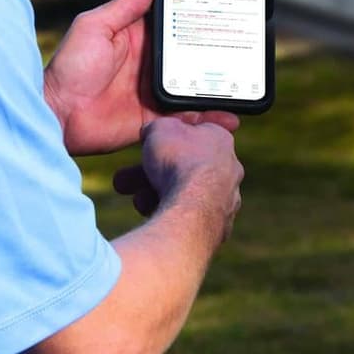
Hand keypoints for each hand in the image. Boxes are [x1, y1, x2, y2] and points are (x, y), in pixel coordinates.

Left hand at [43, 0, 236, 154]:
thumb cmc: (69, 67)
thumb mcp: (94, 27)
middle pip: (190, 55)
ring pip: (194, 85)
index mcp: (138, 38)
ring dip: (217, 85)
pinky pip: (187, 116)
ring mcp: (155, 91)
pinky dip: (207, 117)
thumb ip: (124, 7)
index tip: (221, 8)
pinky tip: (229, 117)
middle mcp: (150, 64)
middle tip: (244, 46)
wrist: (58, 115)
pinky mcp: (156, 117)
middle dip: (215, 51)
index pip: (173, 24)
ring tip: (243, 85)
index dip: (195, 16)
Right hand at [112, 115, 243, 238]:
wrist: (192, 208)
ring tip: (138, 202)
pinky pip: (189, 218)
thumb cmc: (179, 163)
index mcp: (221, 140)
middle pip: (182, 169)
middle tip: (125, 182)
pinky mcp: (218, 226)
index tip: (144, 149)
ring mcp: (226, 200)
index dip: (162, 143)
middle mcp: (229, 169)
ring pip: (183, 195)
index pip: (190, 137)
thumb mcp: (159, 128)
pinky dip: (171, 217)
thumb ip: (158, 127)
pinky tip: (154, 218)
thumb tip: (153, 131)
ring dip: (155, 197)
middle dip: (149, 176)